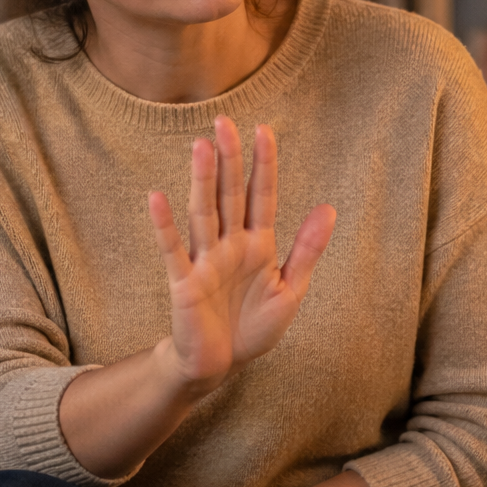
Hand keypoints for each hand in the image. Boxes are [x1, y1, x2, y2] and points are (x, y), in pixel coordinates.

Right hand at [150, 118, 335, 394]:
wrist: (221, 365)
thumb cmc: (253, 327)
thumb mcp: (290, 290)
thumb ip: (306, 249)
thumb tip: (328, 207)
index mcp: (259, 245)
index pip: (262, 195)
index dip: (263, 164)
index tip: (264, 130)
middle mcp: (231, 244)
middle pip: (230, 194)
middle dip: (230, 159)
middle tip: (225, 121)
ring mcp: (205, 260)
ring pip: (204, 212)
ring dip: (202, 181)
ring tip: (201, 147)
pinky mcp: (184, 281)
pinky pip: (173, 249)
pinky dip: (166, 225)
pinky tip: (157, 197)